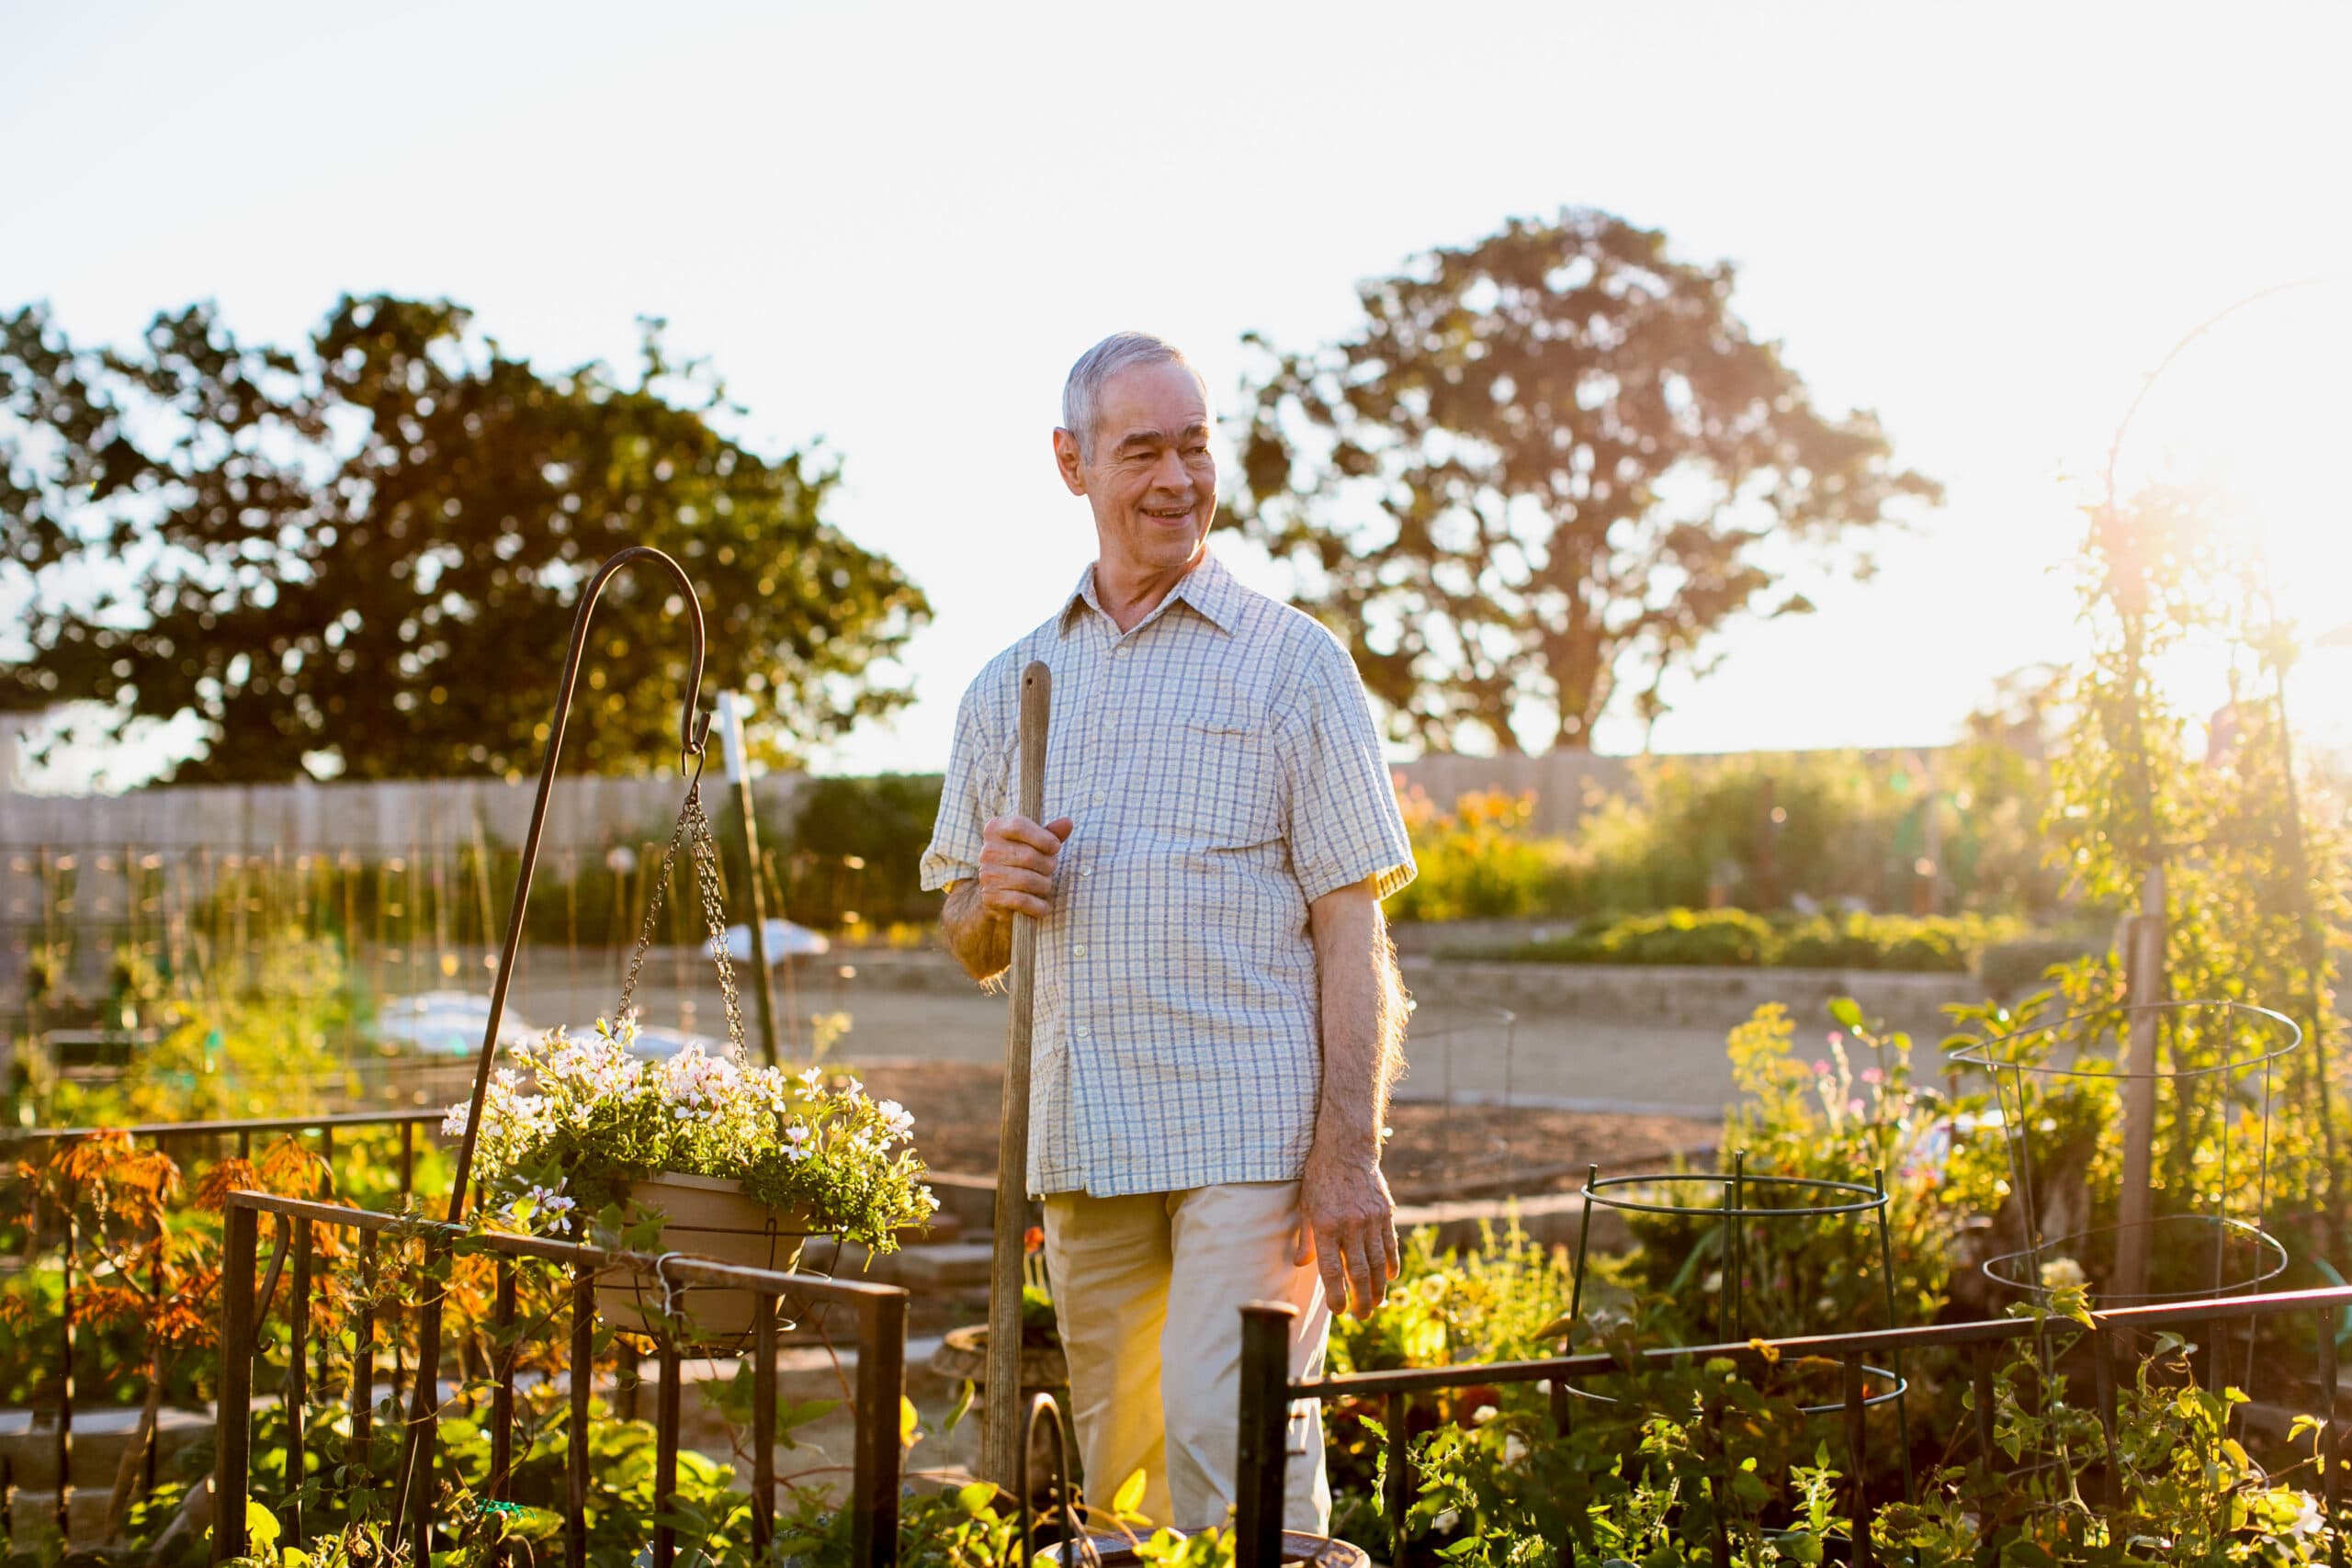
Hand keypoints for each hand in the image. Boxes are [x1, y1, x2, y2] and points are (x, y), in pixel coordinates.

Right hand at [976, 814, 1073, 921]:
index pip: (1019, 826)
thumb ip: (1051, 833)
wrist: (997, 897)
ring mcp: (987, 874)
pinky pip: (1022, 900)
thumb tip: (1068, 822)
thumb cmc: (1020, 863)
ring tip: (1045, 886)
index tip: (1055, 847)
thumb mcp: (1034, 844)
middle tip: (1050, 869)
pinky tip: (1043, 907)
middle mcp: (987, 850)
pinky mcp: (990, 897)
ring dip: (1044, 885)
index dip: (1043, 837)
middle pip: (1028, 855)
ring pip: (1028, 880)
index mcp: (995, 829)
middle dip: (1048, 865)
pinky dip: (1038, 906)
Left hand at [1297, 1148, 1398, 1320]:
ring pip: (1377, 1262)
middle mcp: (1349, 1225)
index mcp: (1325, 1225)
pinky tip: (1390, 1278)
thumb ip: (1306, 1238)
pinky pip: (1389, 1244)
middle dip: (1361, 1299)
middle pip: (1358, 1272)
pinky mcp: (1385, 1213)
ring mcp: (1370, 1219)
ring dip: (1378, 1287)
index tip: (1339, 1312)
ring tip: (1376, 1304)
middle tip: (1362, 1316)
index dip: (1336, 1294)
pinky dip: (1391, 1263)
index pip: (1332, 1269)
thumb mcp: (1306, 1206)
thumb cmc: (1320, 1178)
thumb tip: (1301, 1264)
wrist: (1346, 1149)